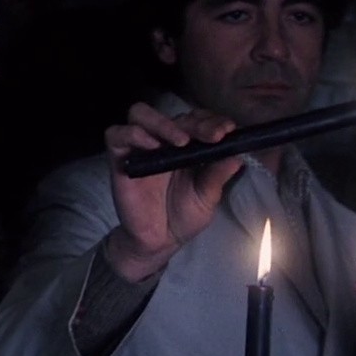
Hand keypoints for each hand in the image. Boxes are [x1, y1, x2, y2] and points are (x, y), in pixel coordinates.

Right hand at [104, 103, 242, 280]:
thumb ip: (218, 174)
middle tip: (213, 136)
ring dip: (163, 123)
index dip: (212, 121)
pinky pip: (116, 135)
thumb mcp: (207, 196)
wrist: (159, 242)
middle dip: (197, 123)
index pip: (197, 119)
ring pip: (140, 114)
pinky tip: (153, 147)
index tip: (228, 130)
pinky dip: (134, 134)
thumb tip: (238, 154)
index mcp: (186, 146)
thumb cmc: (183, 216)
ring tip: (182, 141)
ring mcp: (139, 148)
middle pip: (174, 115)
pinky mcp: (119, 159)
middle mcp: (162, 141)